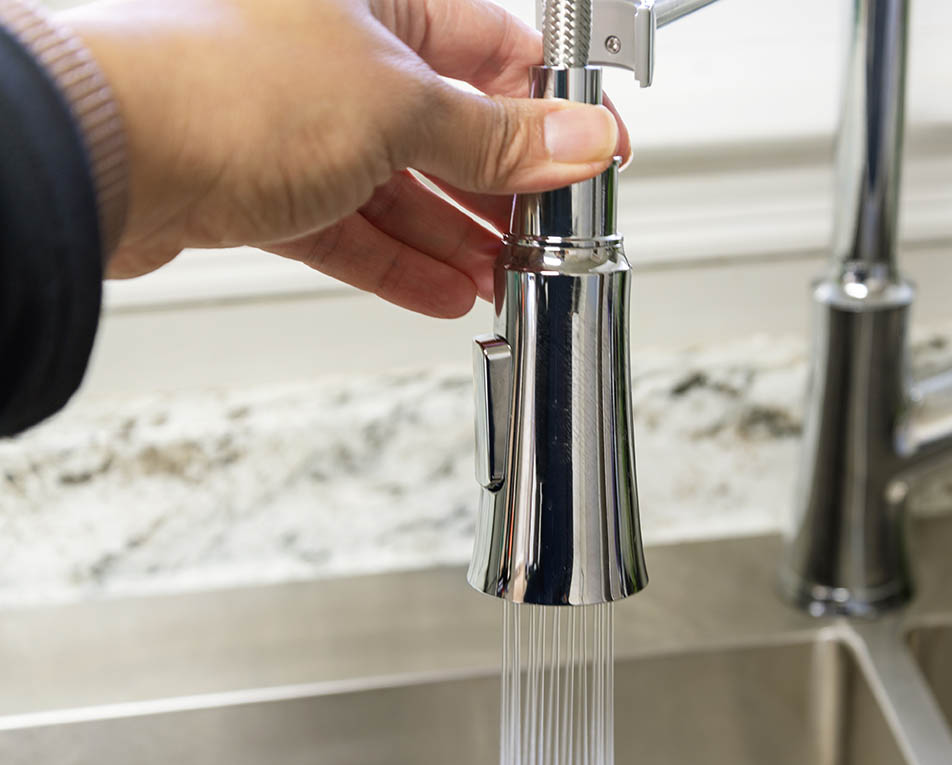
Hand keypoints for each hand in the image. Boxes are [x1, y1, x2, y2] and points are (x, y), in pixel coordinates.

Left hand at [62, 0, 630, 316]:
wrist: (101, 154)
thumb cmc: (225, 87)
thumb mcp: (399, 109)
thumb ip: (495, 136)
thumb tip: (578, 137)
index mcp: (376, 2)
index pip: (492, 50)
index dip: (550, 108)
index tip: (592, 155)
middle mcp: (333, 55)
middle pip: (446, 127)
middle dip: (501, 190)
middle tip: (546, 236)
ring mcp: (295, 123)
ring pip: (398, 186)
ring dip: (454, 239)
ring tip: (500, 282)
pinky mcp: (260, 185)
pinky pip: (348, 227)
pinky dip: (396, 262)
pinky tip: (440, 292)